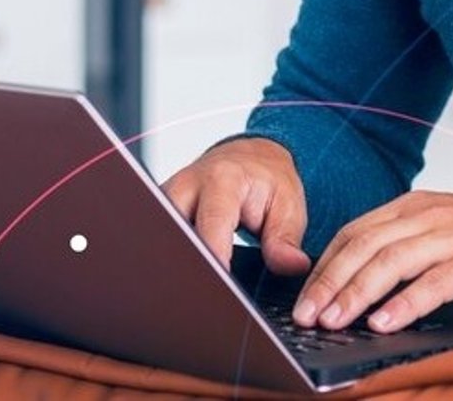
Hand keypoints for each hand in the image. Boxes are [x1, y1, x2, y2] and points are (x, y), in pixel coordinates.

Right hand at [161, 136, 311, 276]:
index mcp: (222, 179)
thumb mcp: (287, 205)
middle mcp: (187, 185)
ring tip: (196, 291)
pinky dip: (172, 258)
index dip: (215, 255)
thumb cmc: (267, 181)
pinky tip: (185, 280)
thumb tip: (292, 266)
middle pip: (175, 230)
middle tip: (206, 295)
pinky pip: (160, 238)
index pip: (212, 222)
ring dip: (177, 262)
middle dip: (188, 263)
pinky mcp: (159, 212)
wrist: (248, 158)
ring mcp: (168, 197)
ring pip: (161, 236)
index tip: (221, 286)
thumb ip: (285, 238)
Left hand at [291, 190, 452, 333]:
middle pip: (365, 246)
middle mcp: (428, 215)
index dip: (325, 266)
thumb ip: (407, 249)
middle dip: (330, 282)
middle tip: (307, 315)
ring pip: (392, 261)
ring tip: (335, 322)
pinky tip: (386, 322)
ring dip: (357, 293)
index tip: (304, 298)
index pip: (355, 233)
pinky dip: (406, 303)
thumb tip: (361, 286)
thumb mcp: (444, 233)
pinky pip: (435, 282)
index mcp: (415, 207)